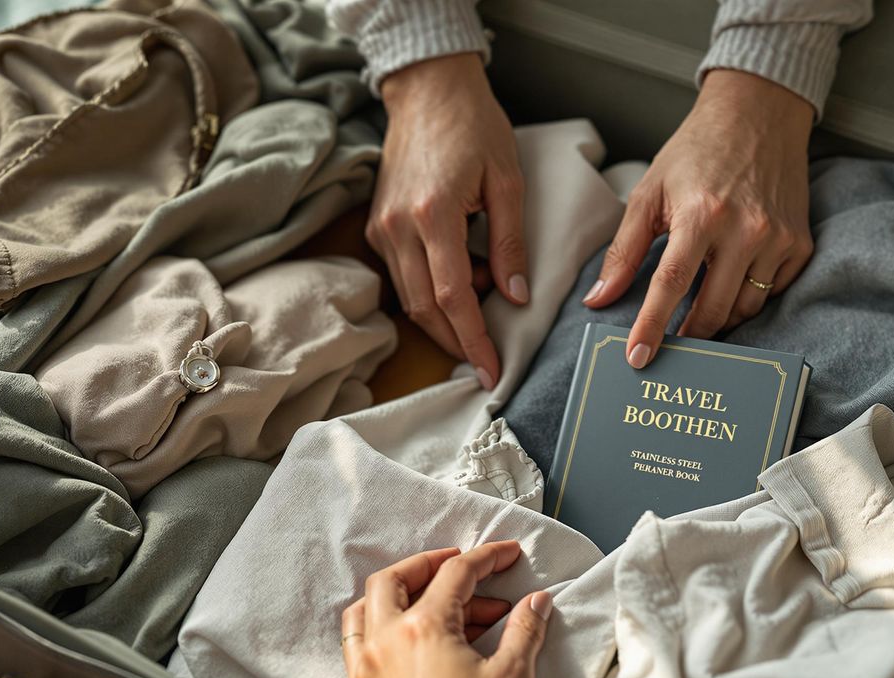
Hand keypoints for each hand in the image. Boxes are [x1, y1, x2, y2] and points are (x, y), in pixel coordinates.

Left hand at [340, 541, 553, 677]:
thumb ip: (524, 632)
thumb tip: (536, 603)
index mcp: (423, 628)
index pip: (456, 574)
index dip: (486, 557)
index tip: (507, 554)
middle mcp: (385, 641)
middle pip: (393, 580)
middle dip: (427, 565)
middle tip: (459, 568)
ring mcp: (365, 670)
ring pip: (363, 611)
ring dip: (394, 596)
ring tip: (427, 602)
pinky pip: (356, 648)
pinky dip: (379, 632)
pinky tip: (406, 647)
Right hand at [368, 54, 528, 389]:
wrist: (428, 90)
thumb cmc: (475, 127)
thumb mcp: (508, 181)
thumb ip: (510, 242)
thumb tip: (516, 296)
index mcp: (434, 214)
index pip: (453, 297)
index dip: (474, 340)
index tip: (492, 371)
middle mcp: (399, 227)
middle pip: (424, 310)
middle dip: (457, 342)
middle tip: (487, 361)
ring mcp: (382, 228)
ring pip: (409, 298)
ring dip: (445, 315)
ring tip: (486, 293)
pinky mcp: (376, 226)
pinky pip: (402, 276)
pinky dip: (431, 290)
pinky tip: (464, 274)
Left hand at [585, 70, 815, 367]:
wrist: (758, 115)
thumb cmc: (696, 153)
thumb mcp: (649, 192)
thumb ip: (623, 249)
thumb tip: (599, 298)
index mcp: (700, 214)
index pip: (671, 285)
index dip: (652, 326)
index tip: (638, 358)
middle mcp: (744, 229)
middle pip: (712, 308)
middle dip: (688, 336)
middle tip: (670, 346)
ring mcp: (777, 238)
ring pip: (745, 308)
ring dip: (718, 320)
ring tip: (697, 316)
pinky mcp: (800, 242)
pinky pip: (772, 291)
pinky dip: (748, 298)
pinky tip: (729, 287)